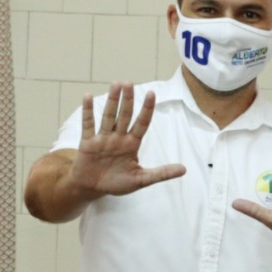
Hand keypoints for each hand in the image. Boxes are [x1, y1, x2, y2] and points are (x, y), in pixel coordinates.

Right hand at [70, 82, 185, 196]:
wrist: (92, 189)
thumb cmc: (117, 183)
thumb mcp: (141, 179)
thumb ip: (161, 174)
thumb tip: (184, 169)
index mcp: (132, 144)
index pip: (142, 123)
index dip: (147, 109)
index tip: (152, 94)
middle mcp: (118, 138)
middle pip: (125, 115)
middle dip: (128, 100)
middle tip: (130, 82)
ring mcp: (103, 138)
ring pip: (109, 116)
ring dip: (112, 100)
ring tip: (116, 84)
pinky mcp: (88, 142)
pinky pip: (88, 124)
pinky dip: (88, 111)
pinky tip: (88, 96)